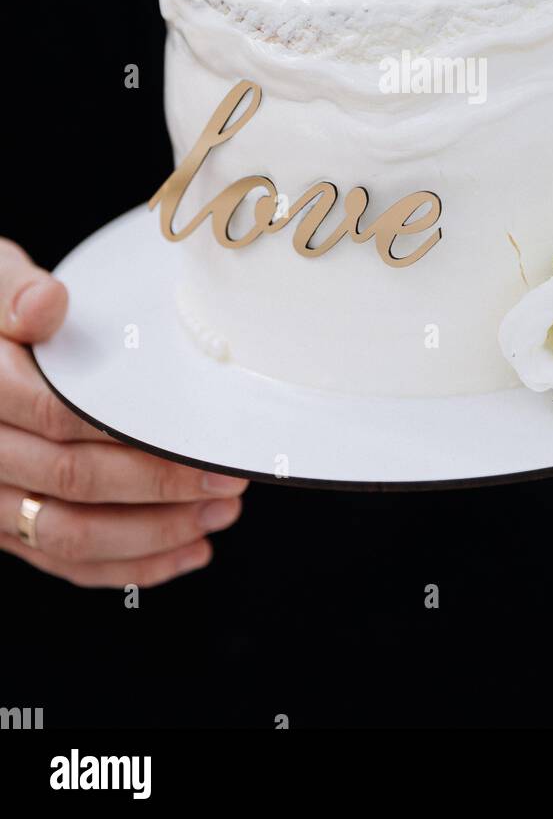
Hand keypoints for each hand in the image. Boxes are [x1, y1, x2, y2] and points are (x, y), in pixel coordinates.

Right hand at [0, 239, 246, 586]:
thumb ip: (16, 291)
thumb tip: (48, 303)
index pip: (59, 416)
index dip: (130, 432)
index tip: (196, 437)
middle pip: (71, 481)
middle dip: (159, 486)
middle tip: (227, 478)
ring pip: (68, 534)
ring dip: (152, 534)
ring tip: (220, 514)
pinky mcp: (6, 525)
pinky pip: (62, 559)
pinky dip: (127, 565)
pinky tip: (187, 551)